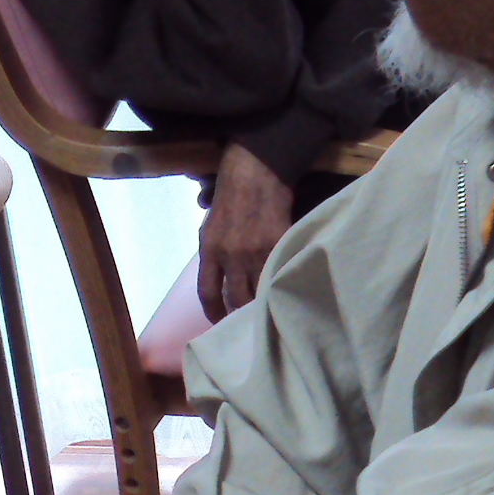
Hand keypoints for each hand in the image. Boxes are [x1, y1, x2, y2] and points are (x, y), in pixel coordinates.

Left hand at [198, 142, 295, 320]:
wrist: (255, 170)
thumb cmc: (230, 195)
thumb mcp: (210, 225)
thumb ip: (213, 254)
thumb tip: (219, 279)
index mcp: (209, 250)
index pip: (208, 293)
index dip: (214, 313)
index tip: (221, 323)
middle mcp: (231, 254)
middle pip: (237, 299)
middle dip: (242, 314)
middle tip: (248, 322)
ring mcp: (256, 250)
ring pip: (260, 290)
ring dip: (265, 302)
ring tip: (269, 310)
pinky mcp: (279, 242)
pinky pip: (280, 271)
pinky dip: (282, 282)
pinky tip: (285, 288)